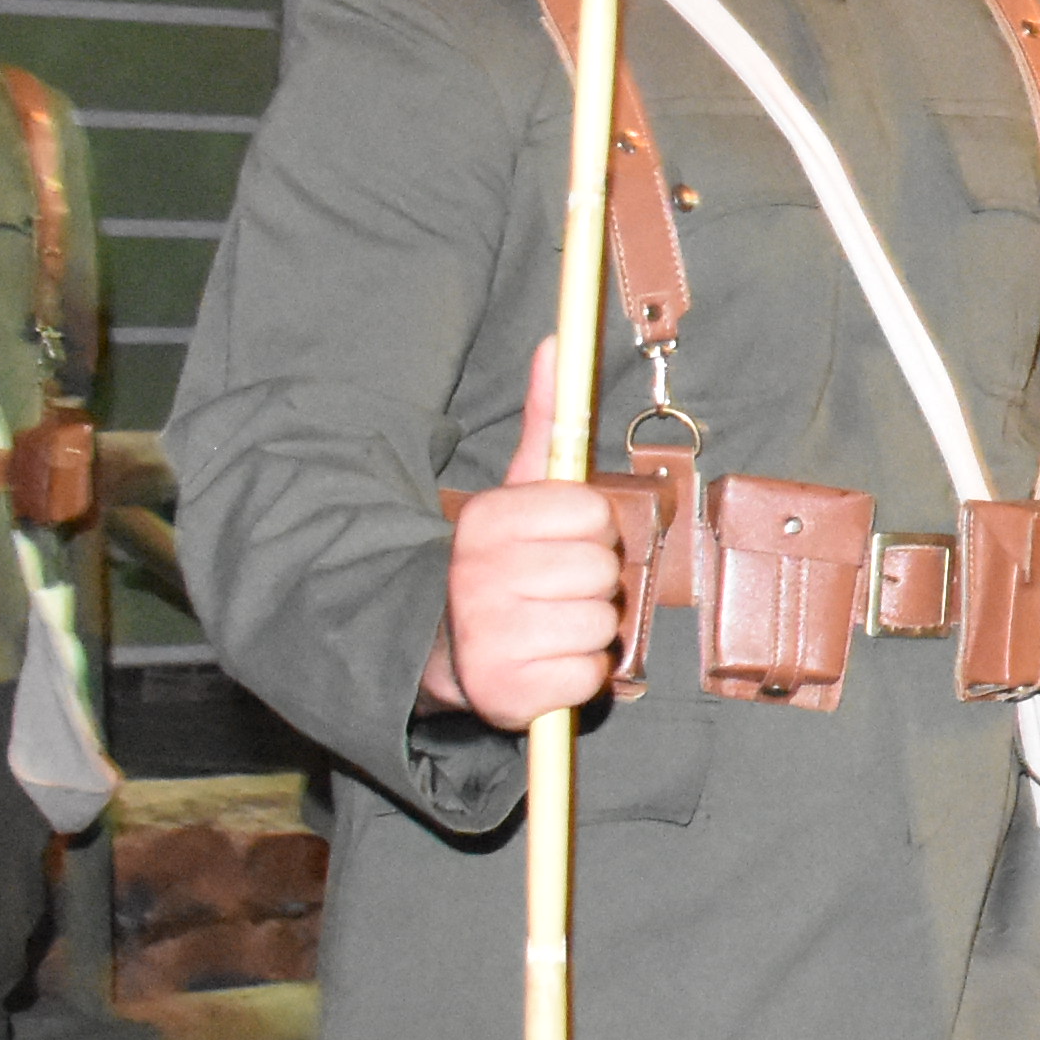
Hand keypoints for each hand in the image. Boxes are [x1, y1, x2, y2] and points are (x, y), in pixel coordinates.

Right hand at [421, 338, 627, 730]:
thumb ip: (545, 423)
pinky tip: (545, 665)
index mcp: (487, 523)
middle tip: (555, 590)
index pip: (591, 514)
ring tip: (547, 626)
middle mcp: (480, 579)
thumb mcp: (513, 494)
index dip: (590, 530)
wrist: (437, 648)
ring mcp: (490, 639)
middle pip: (603, 572)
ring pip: (602, 626)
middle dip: (593, 583)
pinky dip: (578, 677)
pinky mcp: (506, 695)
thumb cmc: (496, 566)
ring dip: (588, 631)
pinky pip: (589, 678)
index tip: (561, 542)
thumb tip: (557, 344)